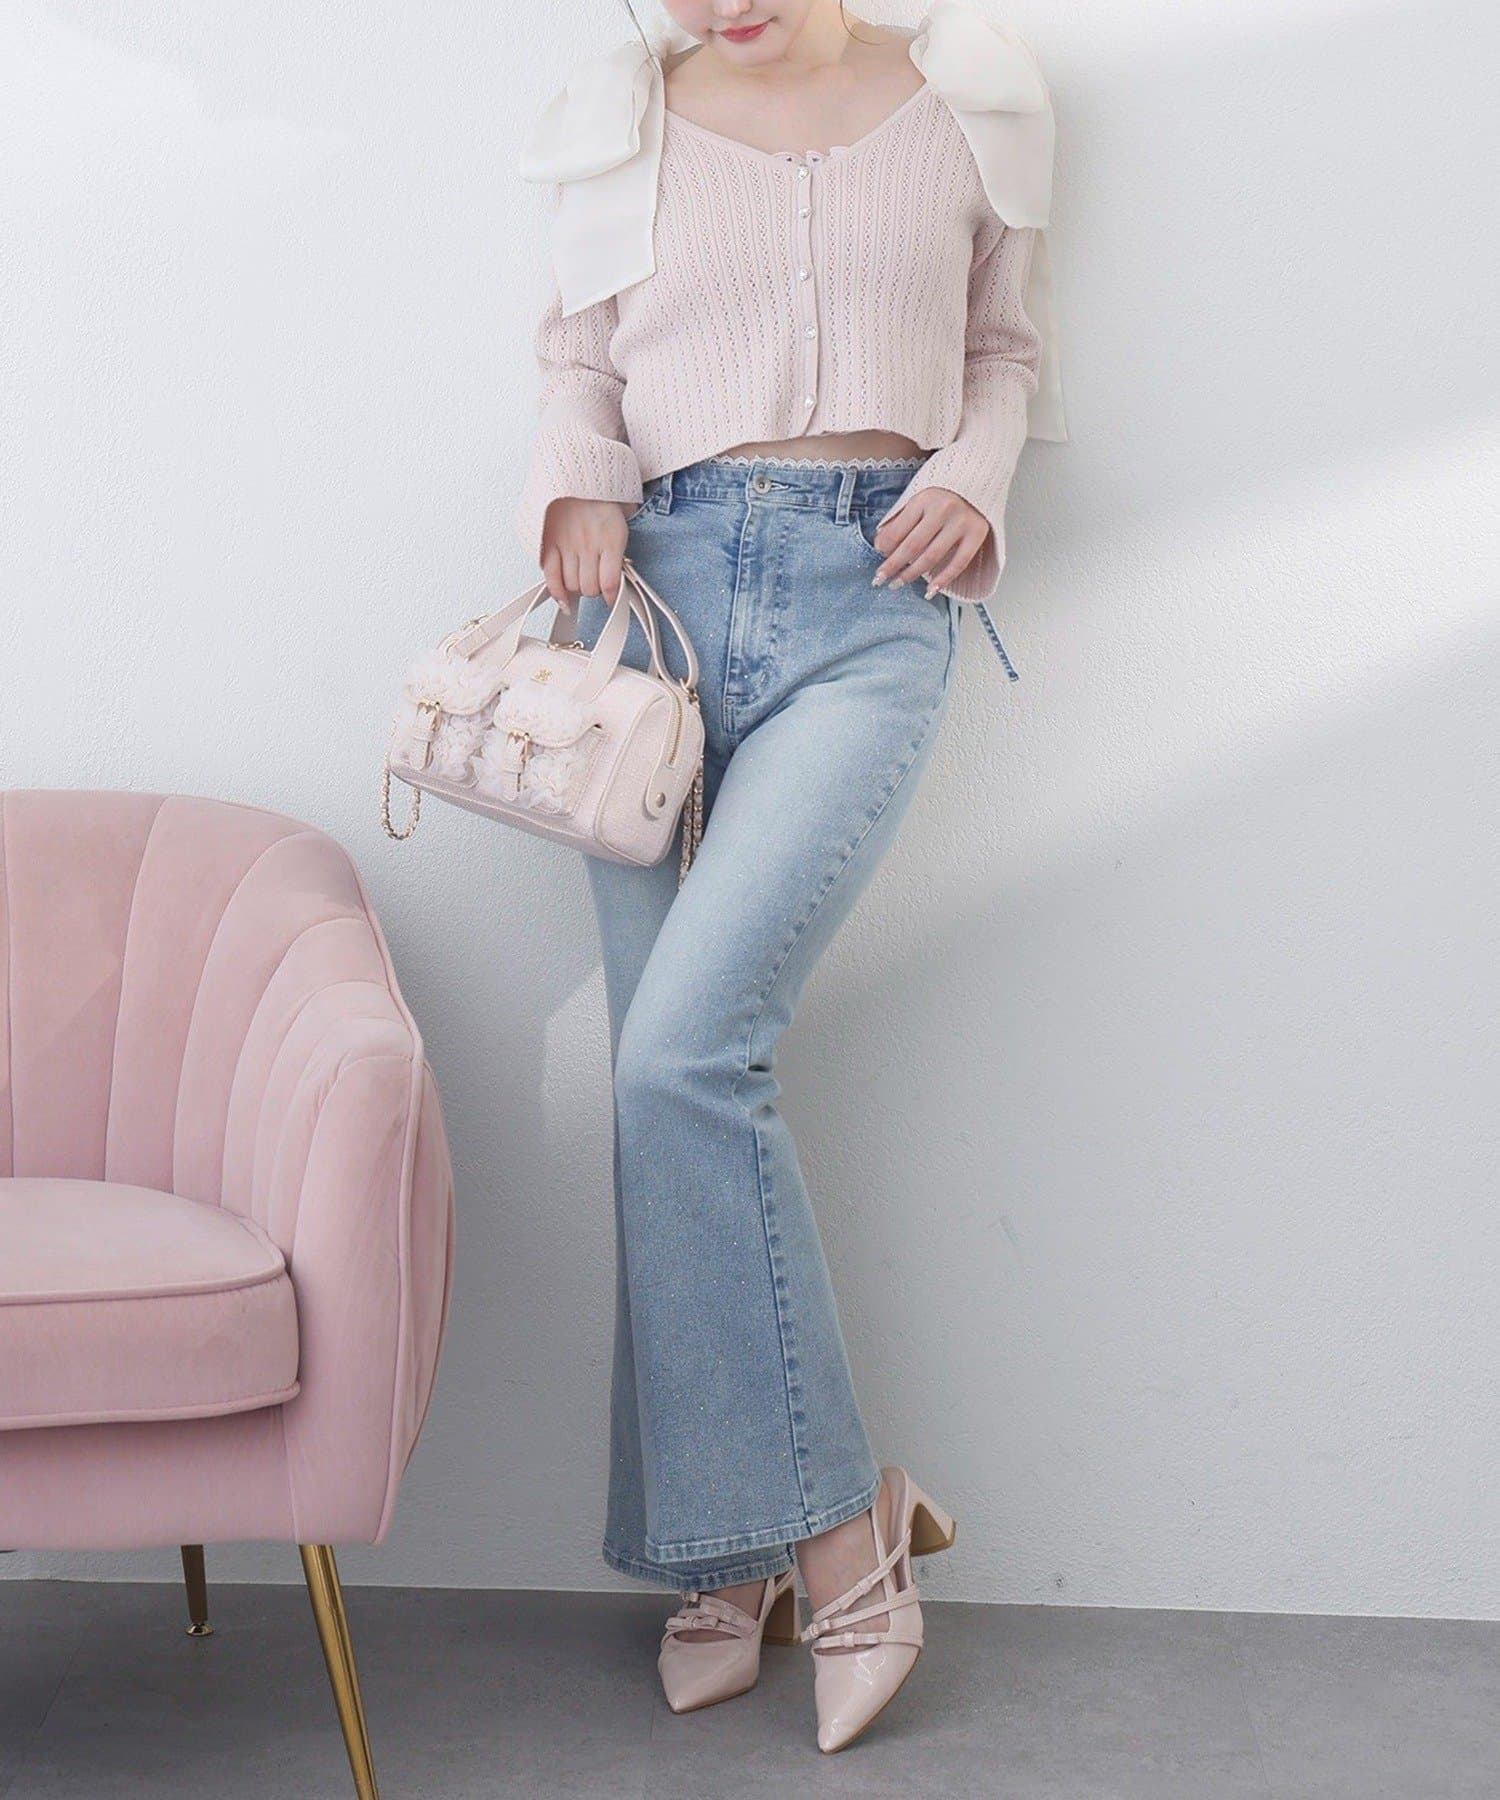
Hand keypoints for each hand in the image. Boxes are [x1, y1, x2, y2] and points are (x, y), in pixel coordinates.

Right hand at [538, 497, 634, 606]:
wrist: (579, 469)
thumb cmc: (602, 495)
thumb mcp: (623, 519)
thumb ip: (619, 549)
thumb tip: (615, 578)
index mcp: (611, 538)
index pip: (610, 583)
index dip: (612, 598)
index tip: (612, 600)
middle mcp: (589, 543)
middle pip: (589, 587)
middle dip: (593, 590)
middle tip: (594, 581)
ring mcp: (567, 543)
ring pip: (571, 584)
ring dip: (576, 588)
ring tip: (579, 578)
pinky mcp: (549, 541)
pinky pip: (550, 575)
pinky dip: (556, 592)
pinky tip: (562, 597)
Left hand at [867, 487, 987, 595]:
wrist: (980, 482)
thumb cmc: (945, 494)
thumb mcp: (918, 499)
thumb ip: (900, 520)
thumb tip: (881, 544)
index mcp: (925, 498)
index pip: (899, 529)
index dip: (885, 547)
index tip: (878, 557)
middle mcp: (944, 509)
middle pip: (912, 546)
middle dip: (893, 565)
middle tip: (880, 578)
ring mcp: (961, 523)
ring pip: (931, 557)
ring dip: (912, 574)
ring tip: (899, 583)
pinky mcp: (977, 534)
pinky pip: (958, 563)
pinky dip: (943, 580)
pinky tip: (930, 590)